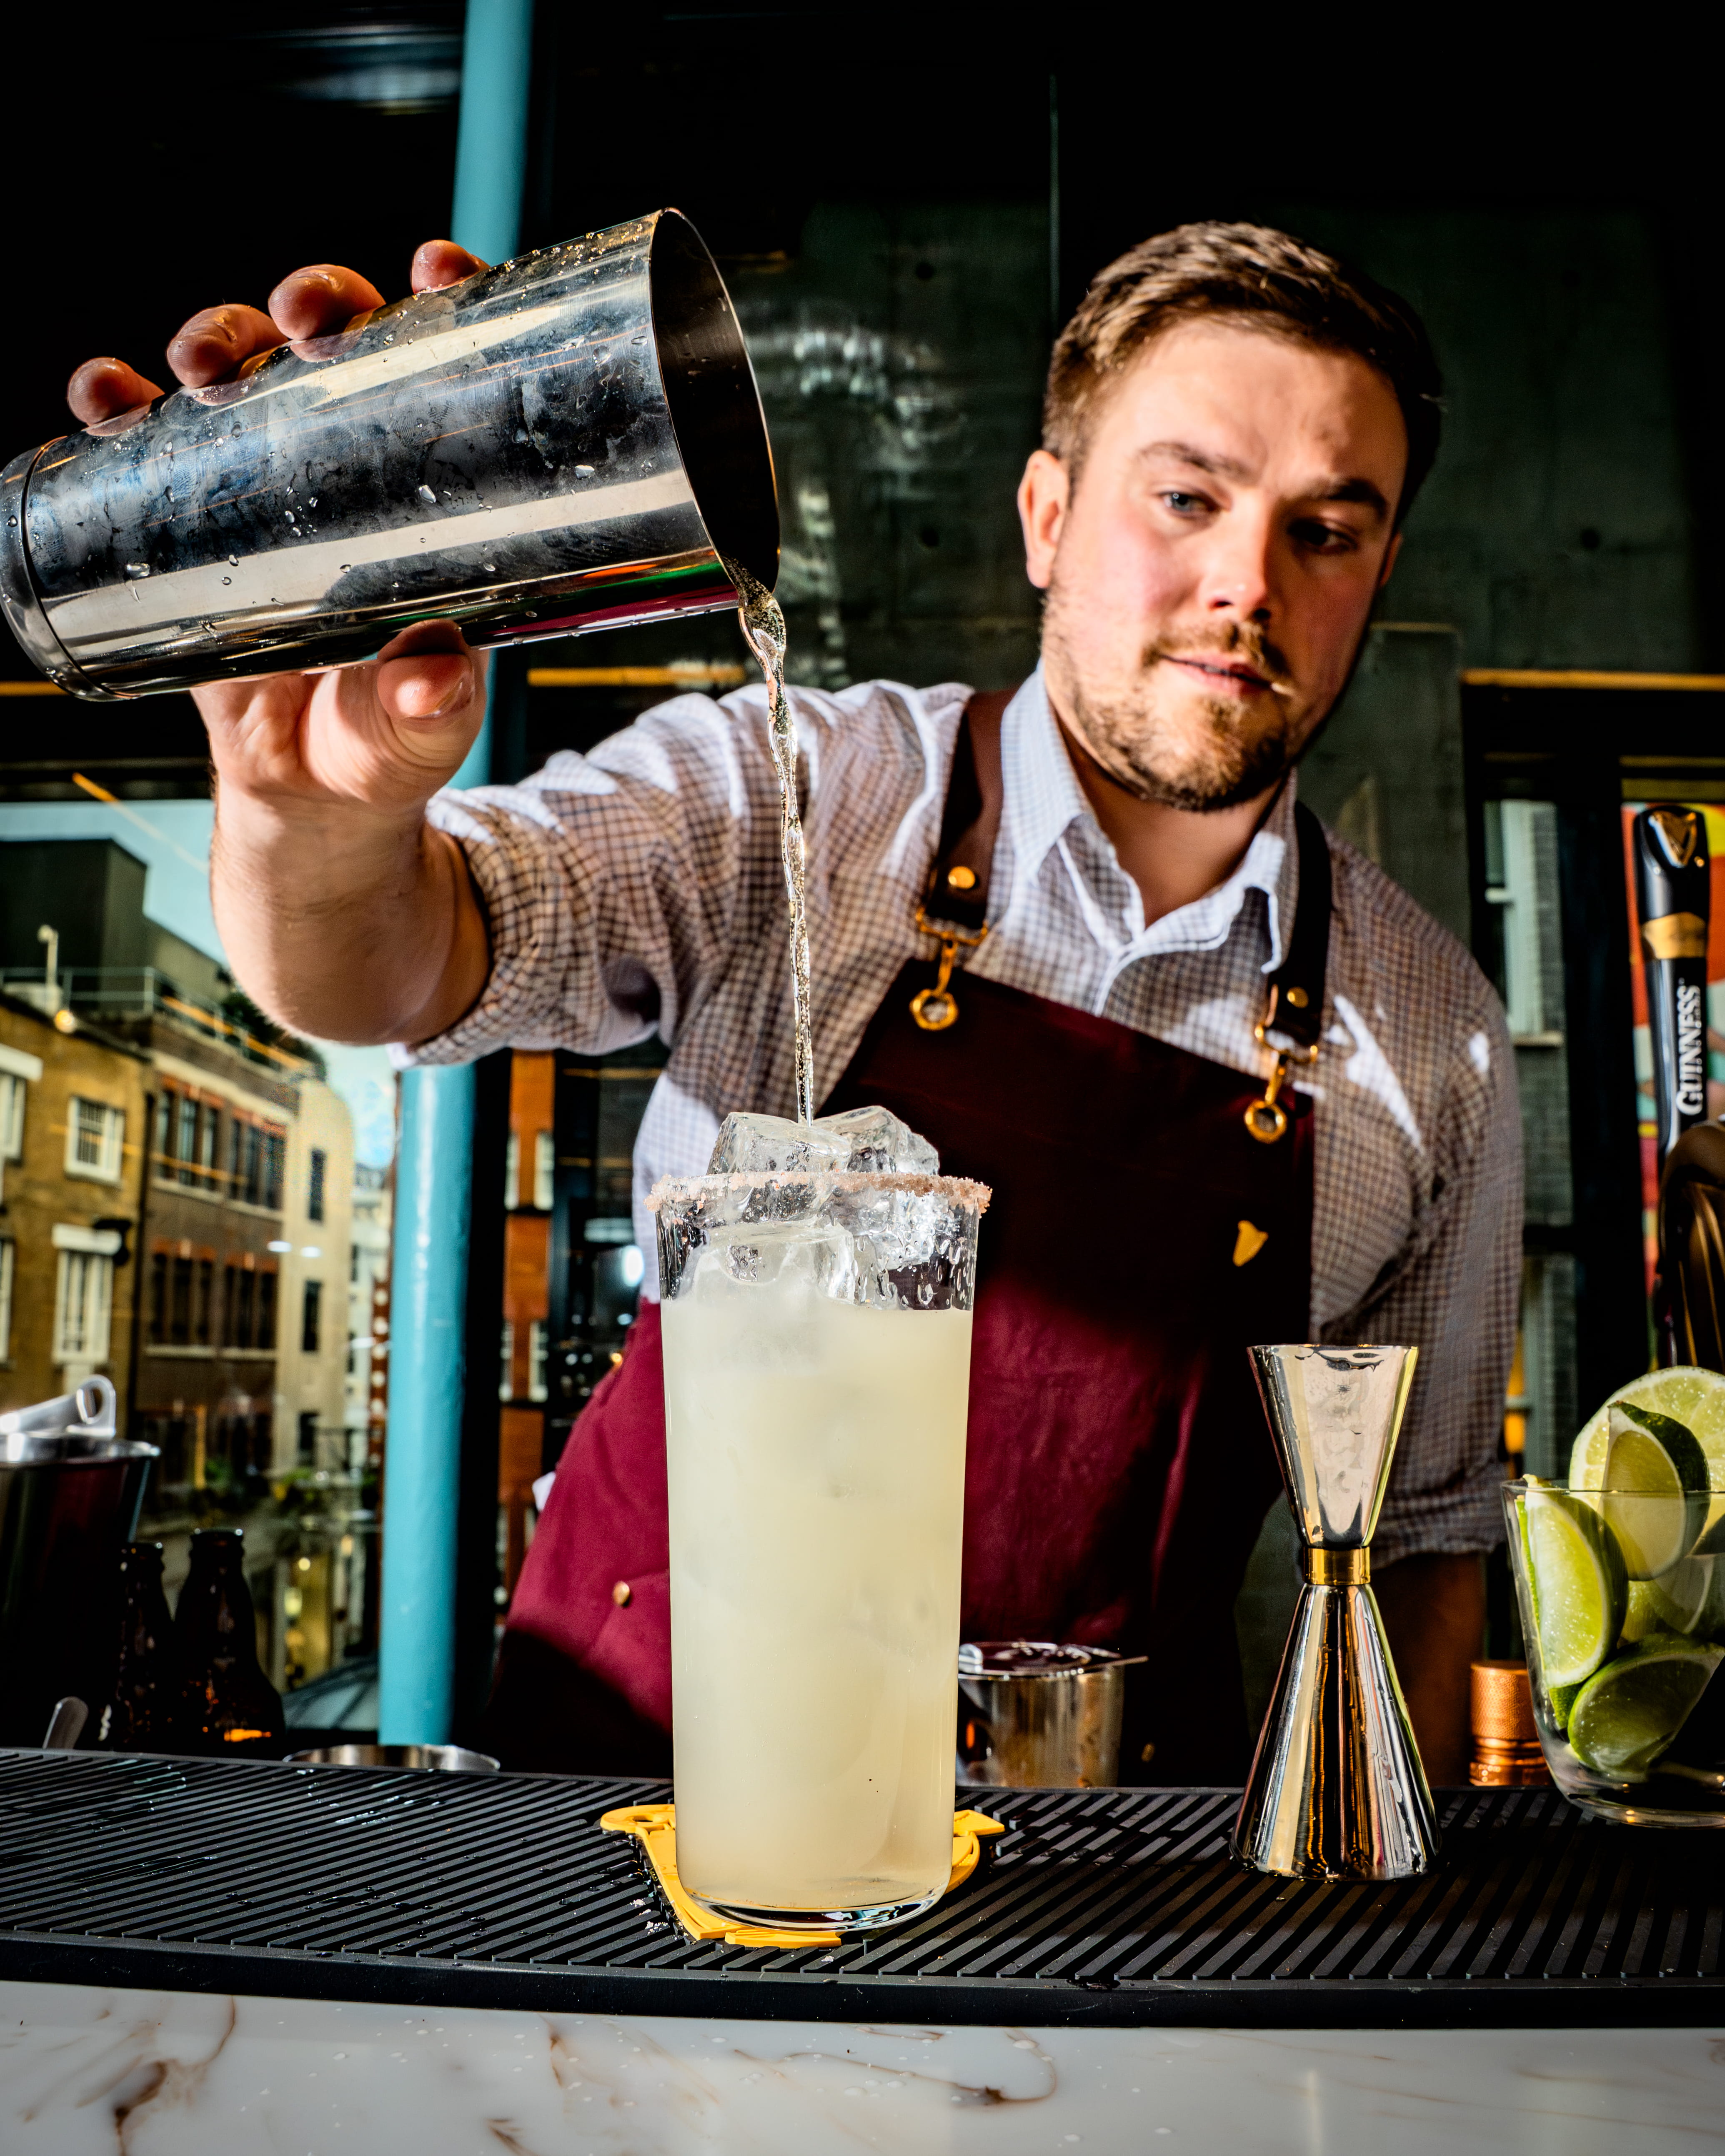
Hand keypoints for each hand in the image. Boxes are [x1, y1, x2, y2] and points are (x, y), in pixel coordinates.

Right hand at [64, 242, 494, 823]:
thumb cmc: (386, 743)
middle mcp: (348, 470)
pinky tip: (104, 397)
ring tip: (199, 360)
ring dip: (214, 339)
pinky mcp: (194, 528)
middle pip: (330, 344)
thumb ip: (434, 706)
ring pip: (238, 376)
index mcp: (426, 493)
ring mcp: (265, 491)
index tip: (437, 271)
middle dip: (311, 302)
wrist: (312, 796)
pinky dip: (119, 410)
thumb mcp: (423, 727)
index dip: (442, 302)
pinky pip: (147, 449)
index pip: (444, 369)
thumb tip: (428, 679)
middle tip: (300, 318)